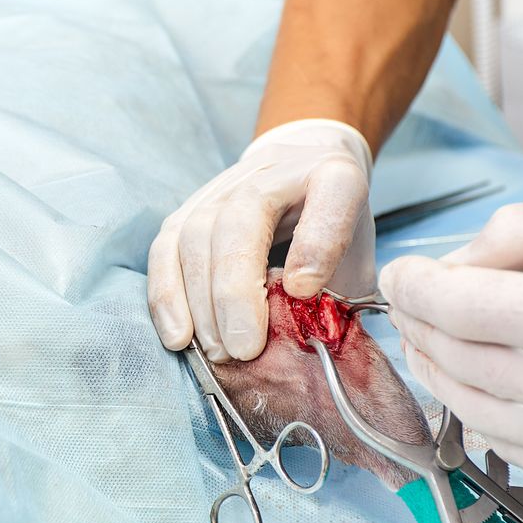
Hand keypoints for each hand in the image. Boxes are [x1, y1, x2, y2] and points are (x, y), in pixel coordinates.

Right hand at [147, 119, 374, 361]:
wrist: (300, 171)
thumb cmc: (331, 227)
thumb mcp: (357, 258)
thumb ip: (340, 293)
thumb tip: (302, 336)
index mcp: (333, 177)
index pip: (332, 194)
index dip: (318, 243)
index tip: (305, 290)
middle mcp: (273, 172)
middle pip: (240, 221)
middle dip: (236, 293)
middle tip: (245, 350)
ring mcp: (222, 186)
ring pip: (194, 236)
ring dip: (201, 302)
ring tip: (219, 352)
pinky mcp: (187, 208)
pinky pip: (164, 250)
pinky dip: (166, 295)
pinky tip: (179, 336)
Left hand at [379, 195, 522, 487]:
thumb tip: (454, 263)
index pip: (457, 306)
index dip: (414, 285)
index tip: (401, 271)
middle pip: (453, 359)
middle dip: (420, 324)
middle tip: (413, 297)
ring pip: (468, 410)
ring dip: (439, 369)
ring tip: (435, 335)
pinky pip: (507, 446)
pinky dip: (478, 411)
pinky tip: (480, 380)